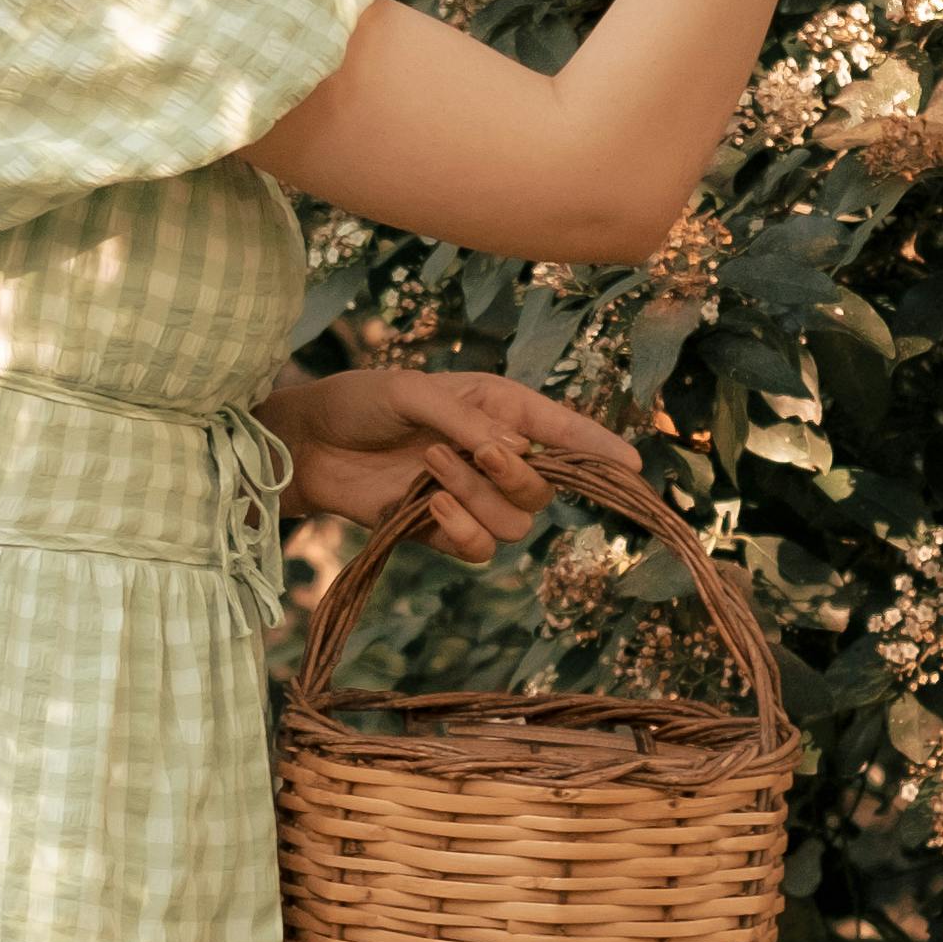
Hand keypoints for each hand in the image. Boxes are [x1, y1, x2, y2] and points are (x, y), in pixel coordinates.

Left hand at [275, 366, 618, 561]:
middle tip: (474, 451)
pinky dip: (461, 531)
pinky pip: (480, 549)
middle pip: (546, 488)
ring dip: (476, 498)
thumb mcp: (414, 392)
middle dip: (515, 476)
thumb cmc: (361, 402)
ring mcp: (473, 496)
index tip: (633, 467)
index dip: (600, 449)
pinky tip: (427, 507)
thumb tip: (518, 453)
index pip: (565, 433)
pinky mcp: (443, 530)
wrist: (309, 445)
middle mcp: (497, 455)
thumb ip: (469, 421)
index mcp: (501, 409)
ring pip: (515, 522)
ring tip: (428, 468)